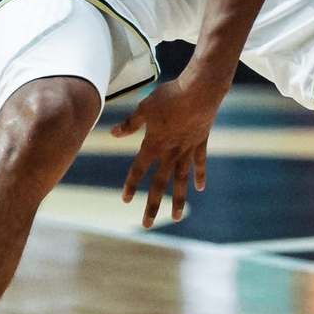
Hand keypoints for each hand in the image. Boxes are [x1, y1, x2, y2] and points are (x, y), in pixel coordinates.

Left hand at [110, 71, 228, 227]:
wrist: (200, 89)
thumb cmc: (169, 96)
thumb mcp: (144, 108)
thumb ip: (130, 124)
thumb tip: (113, 134)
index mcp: (154, 144)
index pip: (139, 169)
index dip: (131, 184)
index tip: (125, 200)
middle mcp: (171, 152)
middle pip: (159, 183)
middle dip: (152, 205)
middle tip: (146, 225)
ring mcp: (188, 149)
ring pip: (181, 180)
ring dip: (178, 200)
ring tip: (176, 218)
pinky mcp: (201, 142)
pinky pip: (200, 163)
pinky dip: (200, 175)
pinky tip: (200, 188)